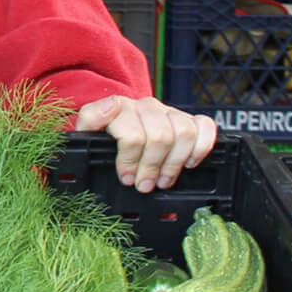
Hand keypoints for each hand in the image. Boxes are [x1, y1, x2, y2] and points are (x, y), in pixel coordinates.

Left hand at [75, 95, 216, 193]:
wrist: (118, 130)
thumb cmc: (104, 136)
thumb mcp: (87, 131)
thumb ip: (91, 118)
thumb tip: (112, 108)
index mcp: (121, 106)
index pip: (133, 133)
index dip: (130, 160)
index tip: (127, 177)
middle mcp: (147, 106)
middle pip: (160, 137)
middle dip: (152, 167)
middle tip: (144, 185)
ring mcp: (170, 111)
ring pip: (184, 133)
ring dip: (174, 163)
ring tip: (163, 181)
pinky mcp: (189, 119)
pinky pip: (205, 127)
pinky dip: (201, 147)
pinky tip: (190, 164)